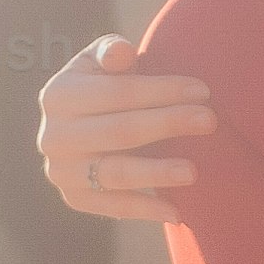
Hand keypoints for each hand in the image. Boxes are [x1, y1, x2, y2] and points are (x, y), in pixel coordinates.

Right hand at [34, 33, 214, 225]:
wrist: (87, 124)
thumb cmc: (106, 85)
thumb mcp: (102, 61)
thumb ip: (111, 52)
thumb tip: (121, 54)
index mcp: (58, 95)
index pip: (117, 93)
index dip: (162, 91)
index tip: (203, 91)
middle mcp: (52, 136)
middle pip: (120, 132)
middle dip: (168, 124)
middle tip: (210, 122)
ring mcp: (60, 171)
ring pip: (116, 173)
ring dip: (157, 173)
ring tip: (193, 172)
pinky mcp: (74, 198)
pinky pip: (112, 206)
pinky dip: (145, 210)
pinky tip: (177, 211)